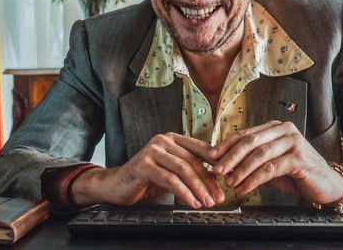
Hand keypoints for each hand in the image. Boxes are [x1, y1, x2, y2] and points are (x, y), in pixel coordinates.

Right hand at [73, 133, 224, 208]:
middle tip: (217, 197)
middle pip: (193, 161)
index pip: (201, 148)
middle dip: (208, 181)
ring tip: (207, 202)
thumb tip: (214, 180)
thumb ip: (189, 170)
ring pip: (183, 169)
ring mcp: (153, 150)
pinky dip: (183, 192)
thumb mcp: (171, 172)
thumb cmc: (146, 180)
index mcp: (172, 139)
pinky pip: (170, 179)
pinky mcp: (144, 165)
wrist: (116, 186)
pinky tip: (191, 202)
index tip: (226, 179)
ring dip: (198, 188)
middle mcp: (163, 140)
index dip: (215, 164)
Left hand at [201, 120, 342, 204]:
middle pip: (250, 142)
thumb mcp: (270, 165)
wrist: (326, 184)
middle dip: (230, 157)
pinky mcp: (299, 159)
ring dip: (241, 170)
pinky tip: (244, 188)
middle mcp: (285, 130)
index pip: (245, 134)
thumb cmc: (296, 174)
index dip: (226, 145)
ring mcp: (294, 142)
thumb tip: (222, 164)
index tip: (210, 156)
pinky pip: (270, 169)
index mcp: (276, 128)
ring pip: (259, 155)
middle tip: (217, 170)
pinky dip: (253, 180)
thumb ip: (250, 161)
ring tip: (229, 182)